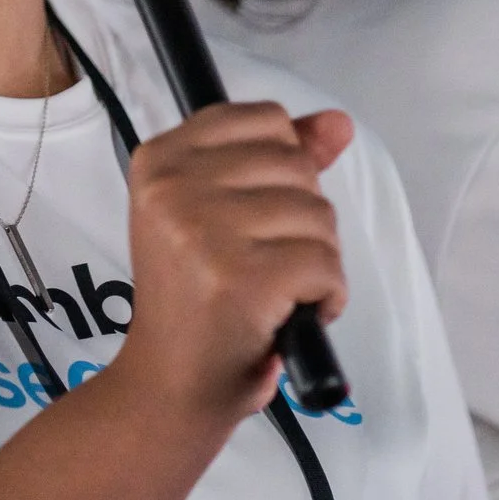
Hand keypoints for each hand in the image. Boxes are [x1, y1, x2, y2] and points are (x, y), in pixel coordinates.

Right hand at [116, 102, 352, 427]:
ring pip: (318, 216)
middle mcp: (173, 185)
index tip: (252, 211)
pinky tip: (288, 313)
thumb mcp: (218, 210)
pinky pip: (327, 265)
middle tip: (260, 260)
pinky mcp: (241, 277)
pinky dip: (326, 296)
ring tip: (272, 290)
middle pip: (298, 166)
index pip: (265, 119)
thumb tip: (338, 123)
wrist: (171, 380)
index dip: (281, 169)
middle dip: (301, 218)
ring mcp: (203, 229)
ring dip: (315, 260)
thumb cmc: (195, 295)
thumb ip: (279, 158)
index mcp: (160, 158)